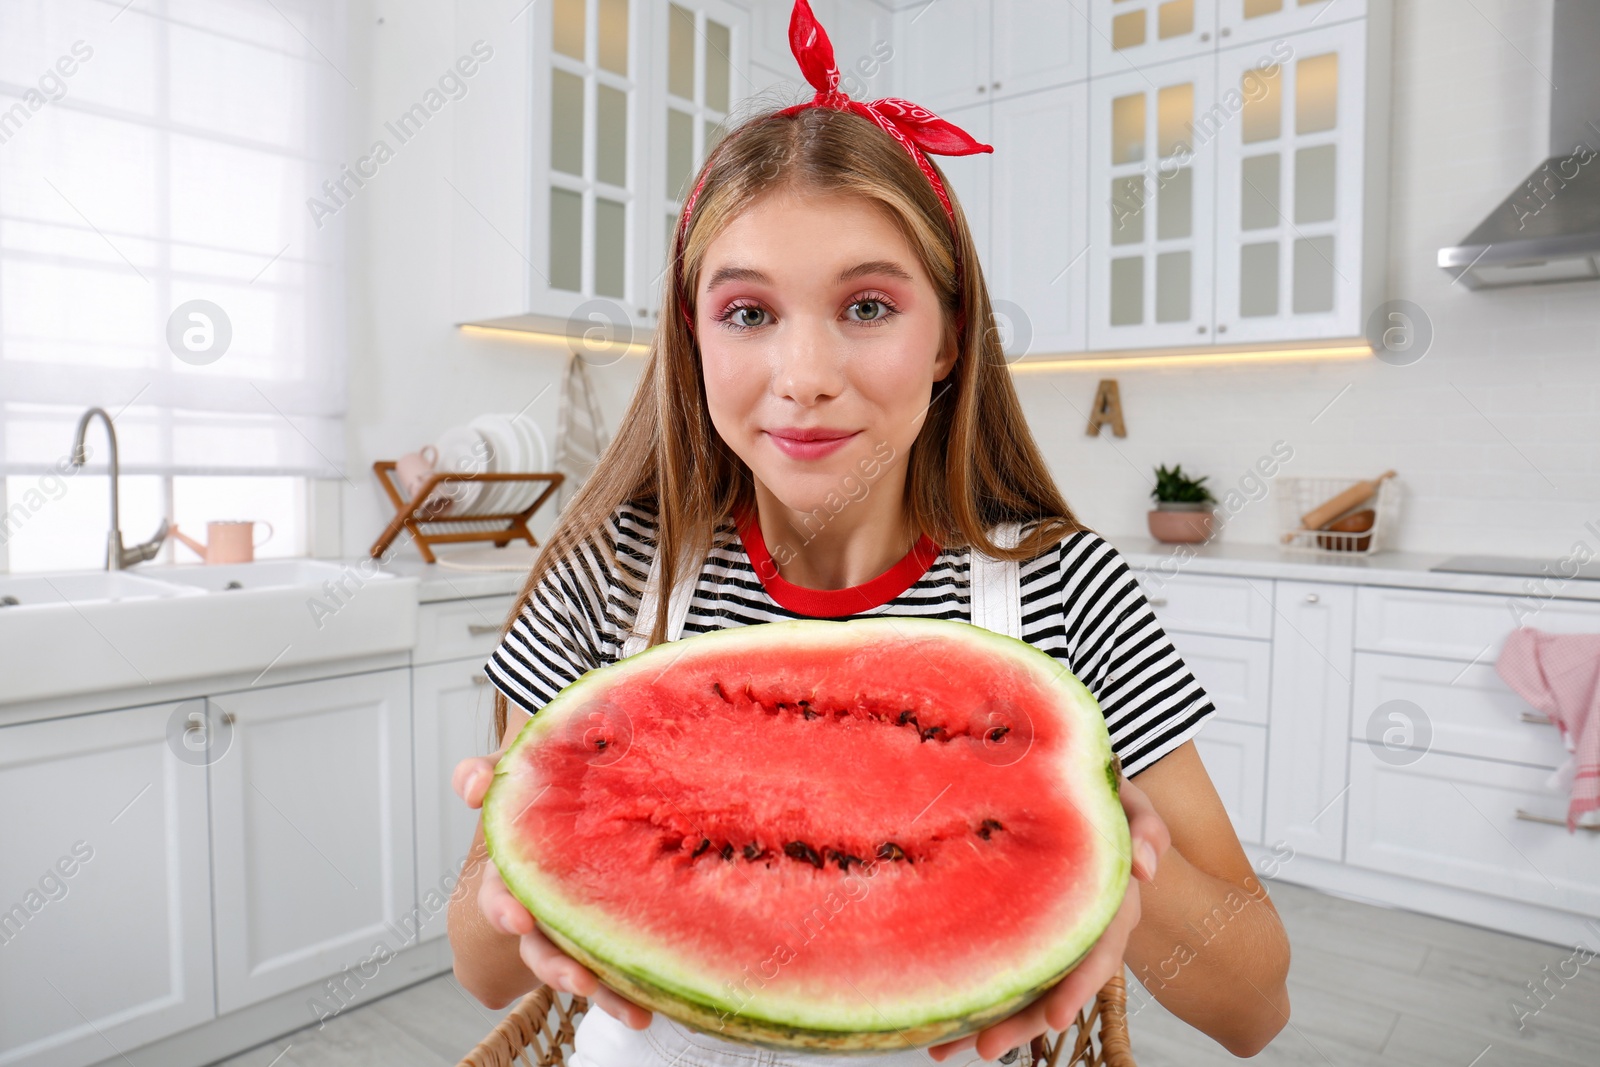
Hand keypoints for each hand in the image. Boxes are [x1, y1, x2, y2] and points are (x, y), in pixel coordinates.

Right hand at [453, 751, 654, 1029]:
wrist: (597, 788)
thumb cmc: (555, 782)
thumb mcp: (522, 770)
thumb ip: (491, 772)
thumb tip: (474, 788)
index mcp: (517, 872)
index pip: (498, 894)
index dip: (504, 909)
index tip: (520, 919)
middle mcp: (540, 907)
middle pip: (537, 946)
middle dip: (553, 966)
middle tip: (578, 980)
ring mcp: (573, 926)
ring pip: (576, 967)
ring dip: (598, 990)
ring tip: (629, 1011)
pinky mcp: (605, 939)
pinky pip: (613, 972)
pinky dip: (626, 996)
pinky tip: (648, 1011)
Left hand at [925, 772, 1169, 1062]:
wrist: (1073, 794)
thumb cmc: (1104, 800)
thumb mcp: (1131, 803)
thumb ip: (1147, 826)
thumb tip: (1146, 866)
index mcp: (1110, 907)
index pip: (1099, 953)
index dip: (1079, 986)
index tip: (1056, 1018)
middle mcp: (1080, 933)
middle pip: (1055, 987)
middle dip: (1023, 1021)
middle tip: (986, 1048)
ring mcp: (1052, 938)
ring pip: (1025, 989)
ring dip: (990, 1021)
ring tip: (943, 1051)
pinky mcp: (1022, 934)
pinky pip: (1002, 971)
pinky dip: (974, 998)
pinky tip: (936, 1027)